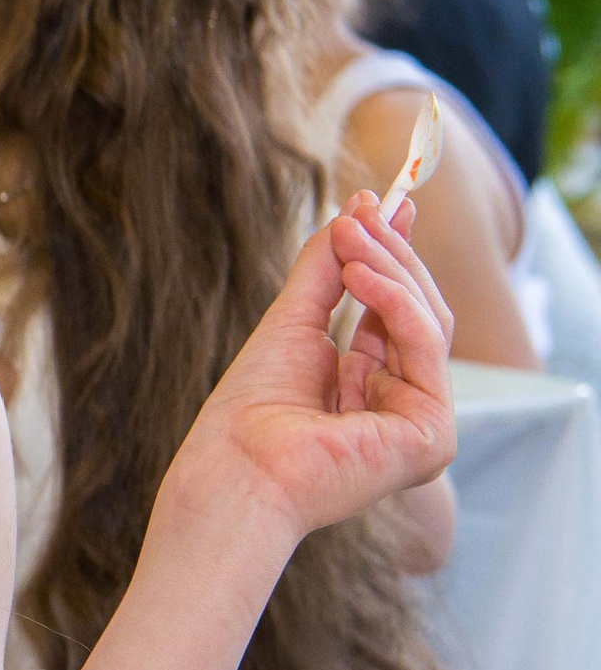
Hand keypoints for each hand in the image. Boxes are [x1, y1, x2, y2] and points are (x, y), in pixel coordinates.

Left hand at [170, 192, 456, 540]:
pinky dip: (395, 302)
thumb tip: (361, 205)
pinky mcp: (433, 435)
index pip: (398, 311)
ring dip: (390, 267)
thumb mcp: (292, 320)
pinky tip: (359, 273)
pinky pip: (424, 346)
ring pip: (428, 321)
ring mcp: (422, 422)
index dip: (395, 254)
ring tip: (350, 234)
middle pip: (420, 311)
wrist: (236, 467)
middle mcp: (402, 404)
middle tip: (367, 207)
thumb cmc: (250, 410)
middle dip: (393, 253)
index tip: (388, 202)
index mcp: (371, 387)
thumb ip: (326, 267)